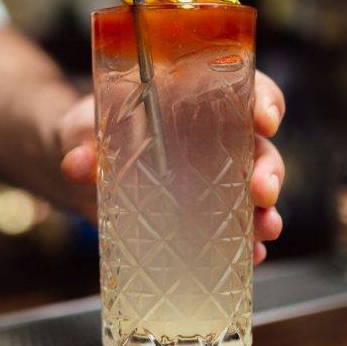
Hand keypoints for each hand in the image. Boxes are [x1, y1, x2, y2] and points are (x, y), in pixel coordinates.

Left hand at [57, 71, 285, 265]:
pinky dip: (249, 242)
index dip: (265, 101)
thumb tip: (77, 164)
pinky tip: (252, 255)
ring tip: (266, 228)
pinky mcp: (206, 215)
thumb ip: (79, 142)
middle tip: (262, 190)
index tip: (266, 119)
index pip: (243, 90)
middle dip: (269, 168)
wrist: (80, 173)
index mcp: (193, 101)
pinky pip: (237, 227)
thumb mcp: (80, 132)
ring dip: (268, 210)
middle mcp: (215, 138)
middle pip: (259, 145)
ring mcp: (215, 179)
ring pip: (256, 189)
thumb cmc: (89, 136)